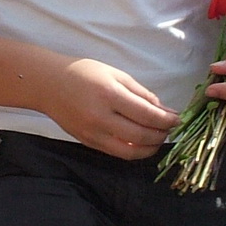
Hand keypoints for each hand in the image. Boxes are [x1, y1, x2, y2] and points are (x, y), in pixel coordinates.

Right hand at [43, 58, 180, 159]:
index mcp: (109, 95)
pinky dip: (134, 151)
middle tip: (170, 128)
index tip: (177, 119)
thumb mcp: (115, 74)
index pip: (147, 114)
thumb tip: (163, 110)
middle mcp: (101, 117)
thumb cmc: (83, 73)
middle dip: (161, 134)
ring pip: (130, 151)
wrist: (48, 84)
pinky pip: (116, 153)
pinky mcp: (88, 142)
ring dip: (150, 148)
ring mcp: (93, 133)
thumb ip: (140, 93)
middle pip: (141, 136)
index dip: (166, 120)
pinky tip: (141, 143)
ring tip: (158, 138)